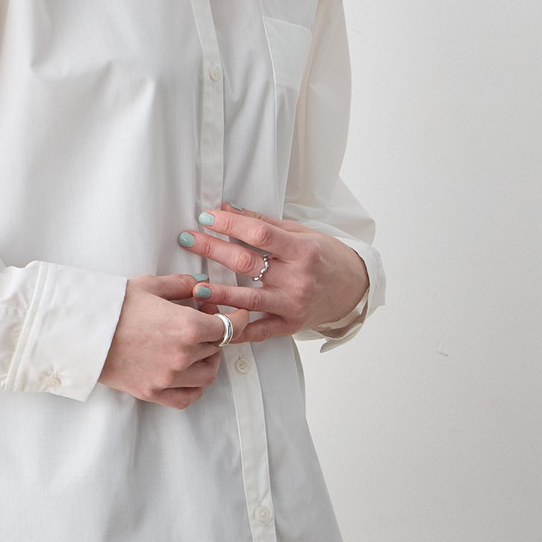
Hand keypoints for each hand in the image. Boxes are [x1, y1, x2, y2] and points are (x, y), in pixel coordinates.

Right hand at [98, 273, 250, 408]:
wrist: (81, 332)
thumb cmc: (114, 305)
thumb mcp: (150, 286)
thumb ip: (182, 284)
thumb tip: (201, 283)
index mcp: (187, 327)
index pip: (229, 327)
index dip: (237, 318)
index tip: (237, 314)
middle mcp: (183, 356)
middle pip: (217, 348)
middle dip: (215, 334)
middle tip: (202, 322)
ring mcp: (169, 378)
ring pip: (207, 374)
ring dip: (207, 360)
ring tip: (196, 348)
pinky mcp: (153, 393)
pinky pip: (188, 397)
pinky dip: (194, 387)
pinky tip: (188, 373)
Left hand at [176, 203, 368, 343]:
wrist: (352, 289)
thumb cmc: (324, 257)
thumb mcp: (300, 233)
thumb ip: (262, 223)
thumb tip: (227, 209)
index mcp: (301, 250)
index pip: (259, 234)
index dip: (230, 225)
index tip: (207, 217)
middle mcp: (297, 278)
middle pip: (247, 264)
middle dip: (213, 250)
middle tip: (188, 240)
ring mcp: (292, 305)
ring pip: (249, 300)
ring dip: (219, 294)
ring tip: (195, 287)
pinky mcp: (288, 327)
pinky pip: (257, 331)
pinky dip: (234, 328)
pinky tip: (213, 320)